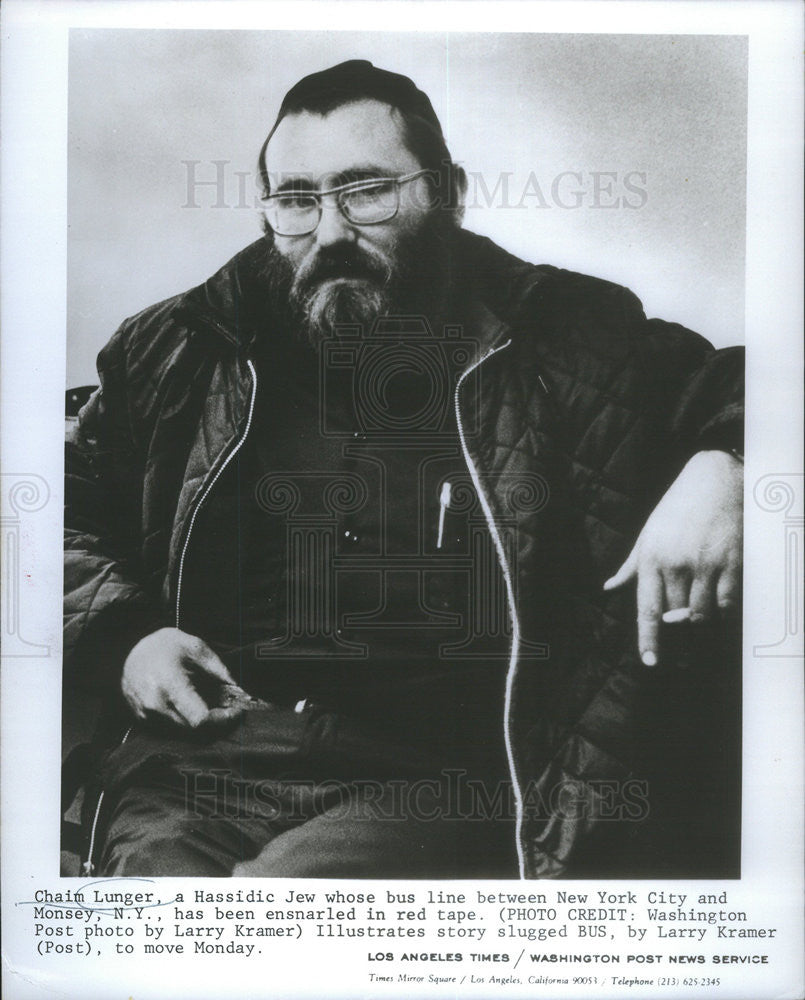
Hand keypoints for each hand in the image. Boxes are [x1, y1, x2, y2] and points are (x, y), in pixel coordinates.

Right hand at [121, 627, 249, 728]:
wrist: (124, 650)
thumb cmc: (161, 645)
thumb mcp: (195, 646)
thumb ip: (219, 669)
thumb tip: (238, 689)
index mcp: (170, 684)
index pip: (200, 719)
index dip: (223, 719)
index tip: (236, 710)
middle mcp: (156, 705)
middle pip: (195, 729)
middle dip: (216, 721)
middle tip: (228, 707)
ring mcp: (147, 715)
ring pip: (184, 731)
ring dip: (201, 723)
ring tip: (210, 703)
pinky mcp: (143, 720)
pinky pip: (171, 728)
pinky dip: (186, 721)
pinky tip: (191, 705)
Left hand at [603, 450, 742, 665]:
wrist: (715, 480)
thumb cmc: (677, 507)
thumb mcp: (648, 533)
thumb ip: (631, 565)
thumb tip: (609, 587)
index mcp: (652, 558)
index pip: (647, 608)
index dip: (649, 639)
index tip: (650, 662)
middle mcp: (676, 564)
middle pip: (675, 618)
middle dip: (677, 645)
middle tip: (679, 664)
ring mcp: (706, 565)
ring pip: (703, 616)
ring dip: (700, 638)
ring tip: (698, 651)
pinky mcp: (732, 563)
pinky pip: (728, 604)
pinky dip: (724, 618)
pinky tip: (720, 626)